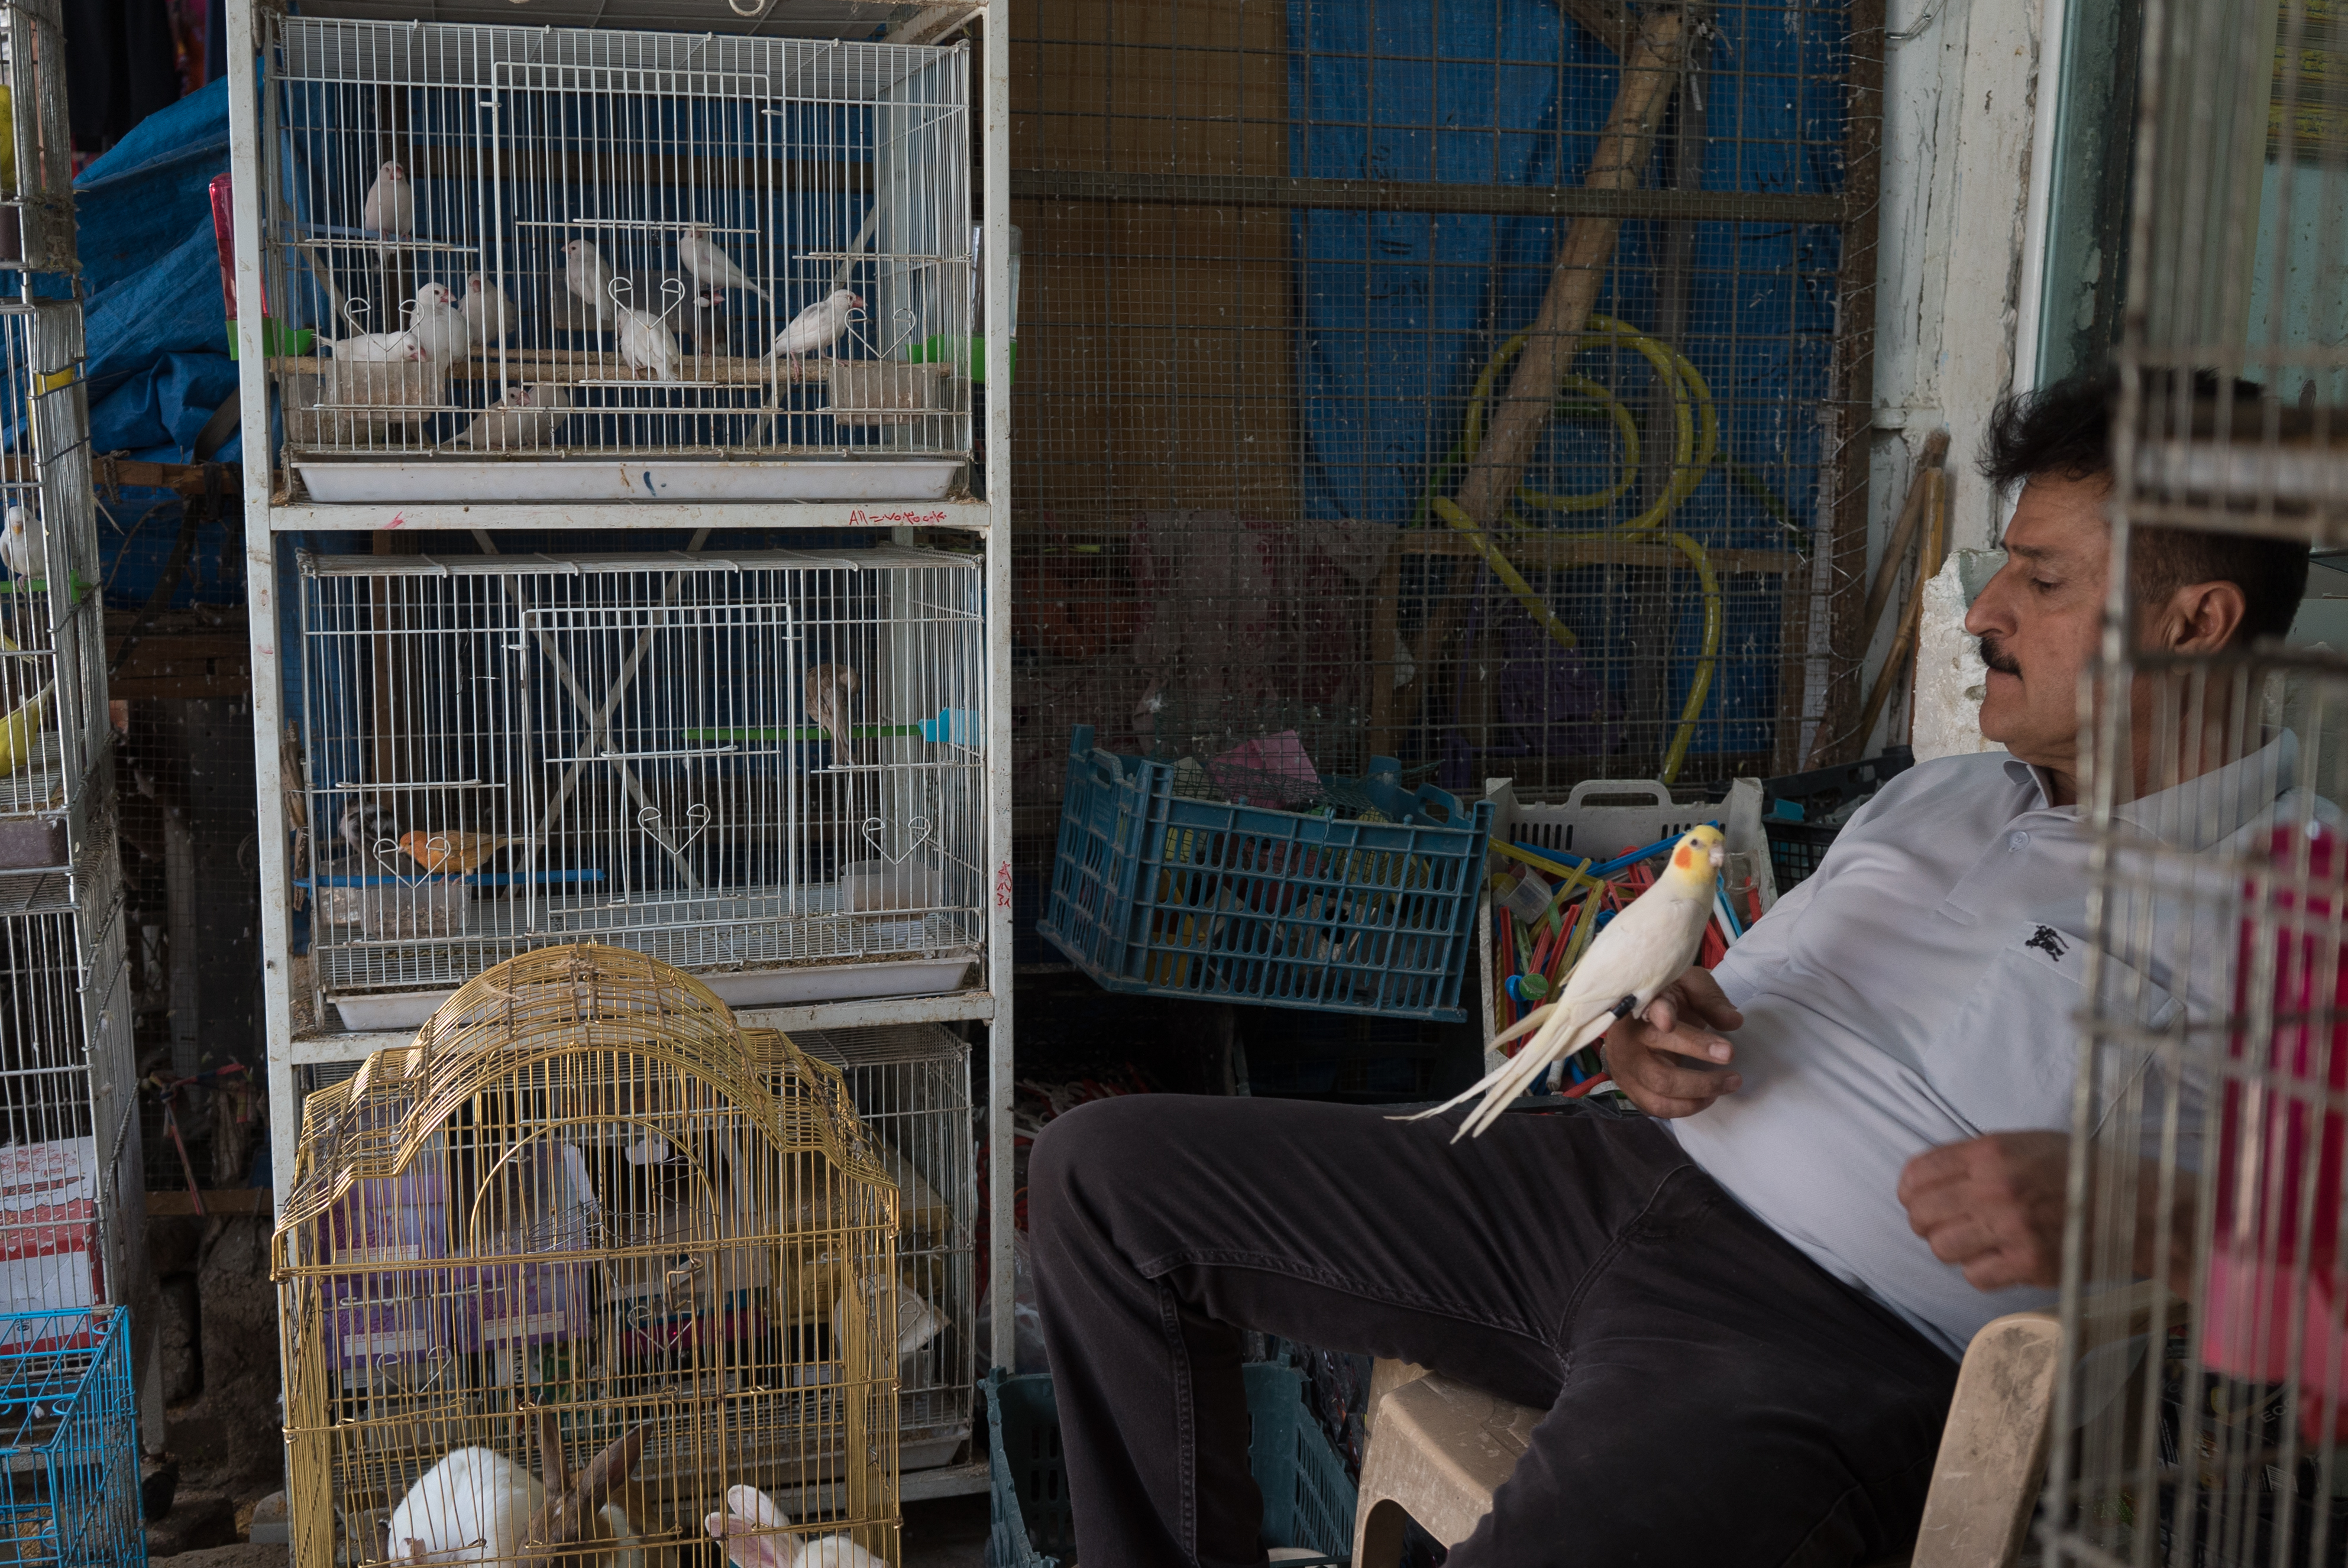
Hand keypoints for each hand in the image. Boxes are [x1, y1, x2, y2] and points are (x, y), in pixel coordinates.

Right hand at [1600, 966, 1743, 1118]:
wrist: (1635, 1015)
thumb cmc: (1667, 998)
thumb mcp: (1688, 986)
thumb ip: (1710, 1001)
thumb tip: (1734, 1022)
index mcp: (1641, 1006)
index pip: (1649, 1010)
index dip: (1660, 1015)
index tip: (1671, 1021)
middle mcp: (1627, 1040)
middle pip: (1659, 1067)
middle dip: (1699, 1071)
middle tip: (1731, 1057)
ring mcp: (1625, 1067)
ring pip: (1660, 1090)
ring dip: (1699, 1092)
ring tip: (1729, 1082)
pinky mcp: (1629, 1087)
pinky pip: (1656, 1107)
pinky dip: (1686, 1107)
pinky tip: (1708, 1096)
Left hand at [1896, 1131, 2068, 1291]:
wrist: (2133, 1205)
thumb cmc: (2076, 1169)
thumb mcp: (2023, 1142)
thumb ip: (1976, 1156)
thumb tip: (1928, 1175)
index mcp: (1990, 1152)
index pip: (1918, 1173)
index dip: (1909, 1190)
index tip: (1916, 1198)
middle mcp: (1995, 1189)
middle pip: (1921, 1214)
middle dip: (1924, 1221)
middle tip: (1942, 1223)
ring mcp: (2012, 1229)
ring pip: (1942, 1248)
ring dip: (1950, 1247)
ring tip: (1971, 1240)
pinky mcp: (2029, 1264)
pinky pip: (1975, 1276)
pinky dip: (1979, 1270)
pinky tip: (1996, 1258)